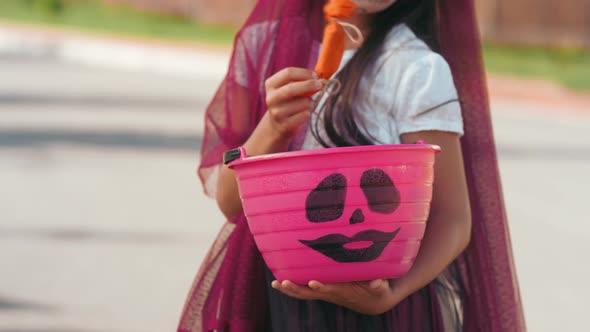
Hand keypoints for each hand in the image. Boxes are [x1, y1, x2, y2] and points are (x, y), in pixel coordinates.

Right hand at [262, 67, 322, 140]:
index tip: (315, 75)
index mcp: (271, 84)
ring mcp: (276, 113)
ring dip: (310, 102)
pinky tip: (303, 114)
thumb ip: (301, 80)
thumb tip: (320, 77)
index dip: (304, 73)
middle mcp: (271, 98)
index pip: (287, 73)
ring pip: (303, 103)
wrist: (277, 124)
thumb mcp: (289, 88)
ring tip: (307, 104)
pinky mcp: (284, 125)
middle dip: (310, 85)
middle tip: (320, 85)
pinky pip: (305, 115)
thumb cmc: (288, 101)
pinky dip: (308, 113)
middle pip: (291, 88)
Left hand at [271, 279, 399, 314]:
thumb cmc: (378, 292)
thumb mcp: (381, 288)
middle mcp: (331, 293)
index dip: (321, 287)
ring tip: (275, 283)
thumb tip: (377, 281)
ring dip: (290, 289)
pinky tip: (280, 279)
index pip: (330, 290)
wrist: (372, 302)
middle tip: (282, 283)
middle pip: (310, 294)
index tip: (312, 282)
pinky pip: (305, 289)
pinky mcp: (323, 289)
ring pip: (304, 292)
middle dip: (296, 289)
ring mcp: (325, 292)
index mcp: (343, 292)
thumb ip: (378, 284)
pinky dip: (293, 286)